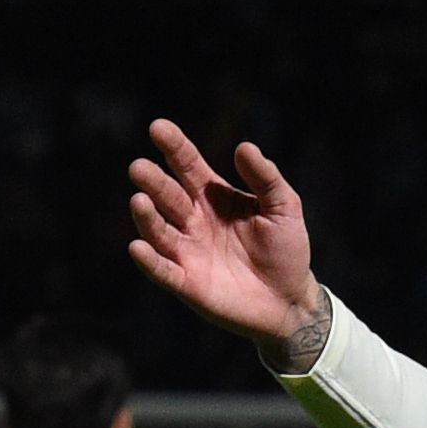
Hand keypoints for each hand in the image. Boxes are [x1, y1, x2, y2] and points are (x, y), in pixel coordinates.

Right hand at [125, 121, 328, 367]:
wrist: (289, 299)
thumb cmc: (285, 250)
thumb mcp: (284, 207)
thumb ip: (266, 178)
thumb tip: (244, 147)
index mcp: (213, 196)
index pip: (188, 165)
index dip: (173, 147)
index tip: (158, 128)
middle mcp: (193, 220)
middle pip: (168, 195)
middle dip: (153, 181)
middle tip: (139, 167)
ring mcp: (187, 251)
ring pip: (159, 230)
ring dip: (147, 217)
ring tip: (139, 201)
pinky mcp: (187, 283)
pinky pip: (163, 271)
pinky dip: (149, 261)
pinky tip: (137, 247)